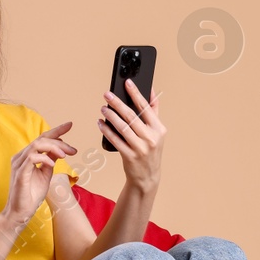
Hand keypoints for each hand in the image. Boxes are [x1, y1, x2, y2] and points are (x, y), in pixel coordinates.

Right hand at [5, 121, 76, 226]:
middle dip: (59, 141)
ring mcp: (18, 164)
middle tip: (73, 149)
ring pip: (36, 145)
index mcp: (27, 156)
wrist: (21, 212)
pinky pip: (31, 158)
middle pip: (41, 139)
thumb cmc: (31, 194)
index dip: (56, 130)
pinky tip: (52, 163)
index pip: (42, 138)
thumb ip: (50, 160)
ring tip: (65, 155)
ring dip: (53, 147)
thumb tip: (60, 149)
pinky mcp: (19, 173)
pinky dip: (44, 158)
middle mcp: (21, 157)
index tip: (70, 125)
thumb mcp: (46, 173)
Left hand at [99, 78, 164, 192]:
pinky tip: (100, 123)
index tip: (127, 82)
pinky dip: (106, 131)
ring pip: (122, 127)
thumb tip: (151, 90)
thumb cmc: (151, 150)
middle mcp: (151, 138)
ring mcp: (140, 148)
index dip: (136, 93)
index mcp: (158, 129)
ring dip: (110, 116)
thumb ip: (154, 111)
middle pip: (131, 116)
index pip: (146, 107)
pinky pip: (115, 140)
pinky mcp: (129, 156)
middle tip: (107, 95)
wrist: (147, 176)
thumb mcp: (157, 131)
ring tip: (103, 108)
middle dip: (117, 103)